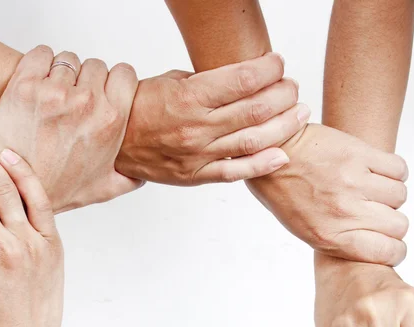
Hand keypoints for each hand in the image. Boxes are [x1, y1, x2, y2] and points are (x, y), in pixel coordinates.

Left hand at [0, 46, 141, 212]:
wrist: (17, 187)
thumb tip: (144, 170)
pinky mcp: (25, 85)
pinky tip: (39, 88)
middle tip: (76, 102)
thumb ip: (132, 176)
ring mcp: (55, 92)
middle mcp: (86, 103)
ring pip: (68, 60)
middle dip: (88, 80)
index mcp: (110, 122)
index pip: (125, 74)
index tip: (106, 92)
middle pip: (96, 65)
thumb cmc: (59, 188)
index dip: (115, 82)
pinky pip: (41, 54)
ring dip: (62, 75)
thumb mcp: (105, 188)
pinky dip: (40, 64)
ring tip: (55, 100)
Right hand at [116, 53, 307, 184]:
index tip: (278, 64)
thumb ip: (208, 83)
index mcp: (189, 97)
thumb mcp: (172, 82)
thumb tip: (243, 80)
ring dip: (283, 126)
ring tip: (299, 114)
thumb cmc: (141, 109)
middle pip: (255, 109)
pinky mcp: (196, 175)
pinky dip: (262, 164)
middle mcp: (197, 127)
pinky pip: (235, 172)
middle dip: (283, 95)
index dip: (269, 69)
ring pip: (252, 140)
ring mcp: (198, 155)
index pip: (243, 80)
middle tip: (293, 87)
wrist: (115, 143)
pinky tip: (281, 154)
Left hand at [246, 123, 409, 264]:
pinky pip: (398, 169)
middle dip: (392, 222)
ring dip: (389, 194)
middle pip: (399, 225)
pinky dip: (392, 171)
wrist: (271, 152)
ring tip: (370, 189)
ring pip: (400, 196)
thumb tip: (377, 245)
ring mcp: (352, 182)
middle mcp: (343, 212)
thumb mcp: (306, 229)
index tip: (390, 243)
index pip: (386, 253)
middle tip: (376, 213)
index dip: (394, 251)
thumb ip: (341, 240)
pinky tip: (374, 171)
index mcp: (329, 236)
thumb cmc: (286, 193)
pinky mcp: (358, 154)